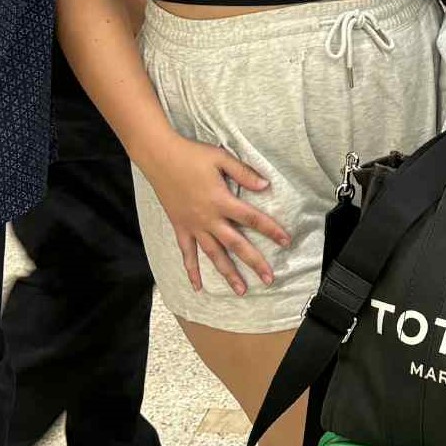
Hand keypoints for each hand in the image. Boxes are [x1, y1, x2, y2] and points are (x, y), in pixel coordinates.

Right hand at [144, 136, 291, 296]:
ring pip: (214, 254)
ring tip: (241, 290)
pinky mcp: (180, 227)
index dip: (271, 229)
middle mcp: (209, 218)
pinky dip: (191, 271)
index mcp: (221, 200)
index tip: (286, 241)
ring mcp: (193, 226)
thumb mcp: (221, 158)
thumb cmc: (192, 155)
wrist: (159, 157)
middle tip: (270, 279)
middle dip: (254, 262)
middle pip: (236, 244)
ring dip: (228, 273)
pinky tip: (197, 287)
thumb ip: (243, 173)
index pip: (252, 218)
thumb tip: (266, 185)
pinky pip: (187, 253)